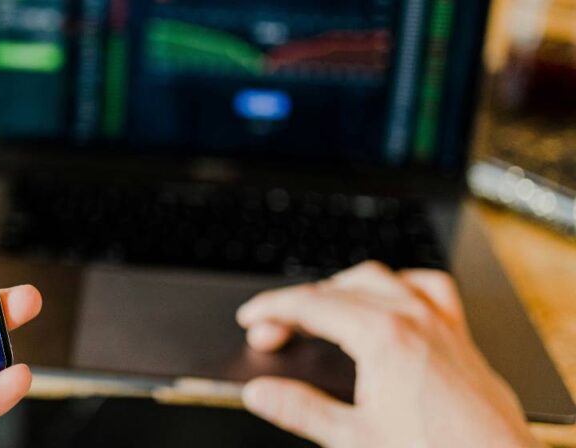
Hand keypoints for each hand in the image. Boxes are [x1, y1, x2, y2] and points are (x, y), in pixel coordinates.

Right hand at [236, 261, 538, 447]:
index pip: (311, 305)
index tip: (252, 317)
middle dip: (298, 304)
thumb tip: (261, 391)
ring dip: (342, 288)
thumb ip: (300, 409)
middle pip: (338, 289)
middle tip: (272, 331)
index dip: (273, 308)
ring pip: (380, 279)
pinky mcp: (459, 337)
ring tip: (319, 308)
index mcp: (382, 336)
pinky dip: (400, 286)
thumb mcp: (354, 438)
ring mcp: (440, 323)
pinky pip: (428, 289)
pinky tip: (390, 299)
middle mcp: (413, 318)